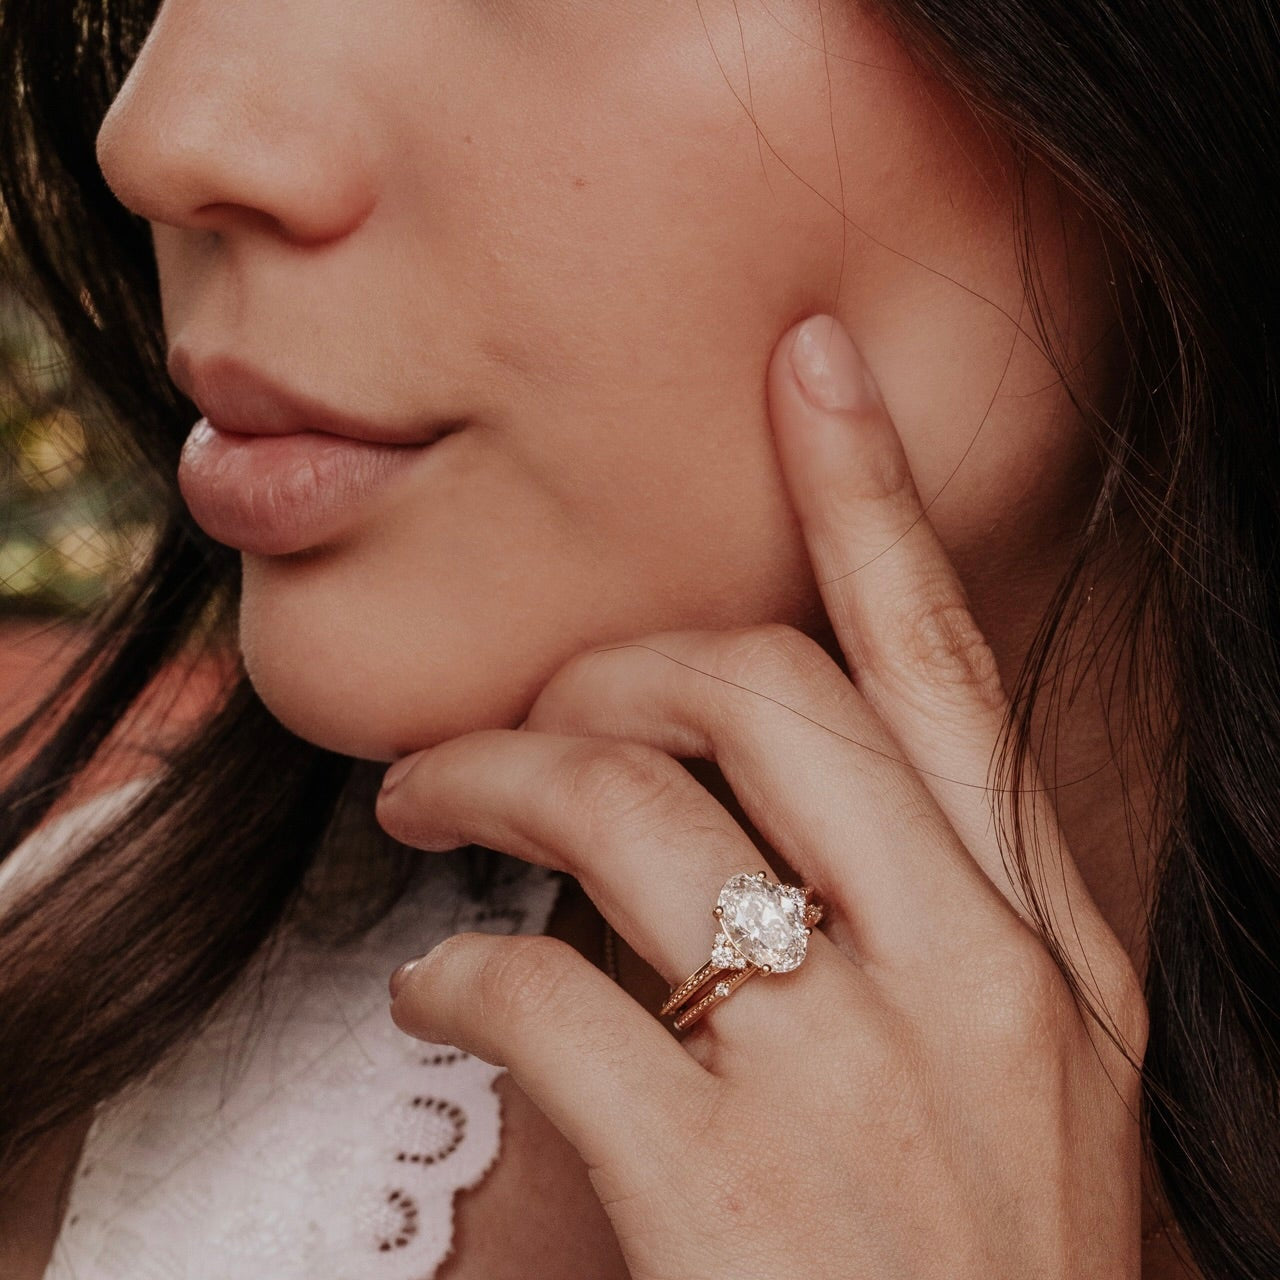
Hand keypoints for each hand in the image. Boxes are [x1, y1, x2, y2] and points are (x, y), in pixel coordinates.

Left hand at [373, 313, 1148, 1278]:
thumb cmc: (975, 1265)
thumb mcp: (1018, 1074)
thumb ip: (928, 921)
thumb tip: (769, 798)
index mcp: (1041, 942)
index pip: (947, 664)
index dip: (872, 495)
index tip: (807, 365)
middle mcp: (968, 978)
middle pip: (765, 693)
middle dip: (618, 666)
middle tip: (530, 710)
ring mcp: (852, 1081)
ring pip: (629, 814)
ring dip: (495, 783)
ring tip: (424, 809)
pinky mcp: (725, 1193)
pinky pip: (546, 998)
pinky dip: (457, 975)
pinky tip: (432, 994)